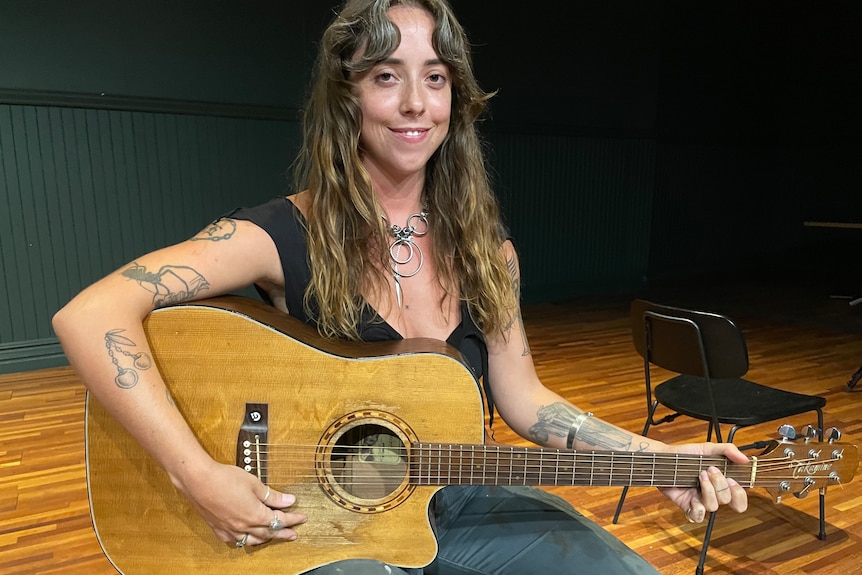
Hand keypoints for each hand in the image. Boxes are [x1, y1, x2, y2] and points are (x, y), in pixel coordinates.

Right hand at [175, 459, 306, 547]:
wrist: (198, 480)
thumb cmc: (225, 479)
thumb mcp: (254, 484)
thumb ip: (272, 495)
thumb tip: (289, 501)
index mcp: (255, 515)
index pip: (280, 520)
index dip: (293, 519)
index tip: (302, 518)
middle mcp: (244, 526)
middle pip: (268, 533)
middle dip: (283, 533)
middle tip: (293, 534)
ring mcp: (230, 529)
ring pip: (252, 540)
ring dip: (265, 538)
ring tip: (273, 536)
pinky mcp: (218, 528)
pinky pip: (234, 539)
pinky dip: (244, 539)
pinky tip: (245, 537)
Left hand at [659, 442, 748, 522]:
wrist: (663, 457)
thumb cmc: (686, 454)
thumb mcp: (708, 448)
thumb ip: (728, 450)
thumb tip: (745, 459)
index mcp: (722, 483)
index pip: (740, 498)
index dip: (739, 493)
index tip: (732, 479)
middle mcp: (713, 494)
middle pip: (728, 501)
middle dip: (721, 485)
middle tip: (711, 471)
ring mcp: (700, 500)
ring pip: (714, 506)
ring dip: (708, 490)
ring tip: (700, 475)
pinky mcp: (687, 506)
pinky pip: (697, 516)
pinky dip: (697, 508)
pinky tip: (693, 496)